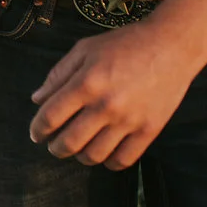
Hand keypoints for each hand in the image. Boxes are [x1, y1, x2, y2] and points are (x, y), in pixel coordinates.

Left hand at [28, 18, 205, 169]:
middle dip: (55, 148)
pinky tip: (103, 152)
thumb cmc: (124, 44)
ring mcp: (129, 121)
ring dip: (80, 156)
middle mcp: (106, 105)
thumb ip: (58, 74)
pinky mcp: (149, 131)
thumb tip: (37, 99)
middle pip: (70, 142)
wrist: (170, 46)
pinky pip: (123, 160)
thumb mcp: (84, 49)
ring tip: (78, 149)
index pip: (51, 116)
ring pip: (95, 155)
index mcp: (86, 83)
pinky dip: (108, 162)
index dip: (38, 129)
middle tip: (53, 146)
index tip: (36, 134)